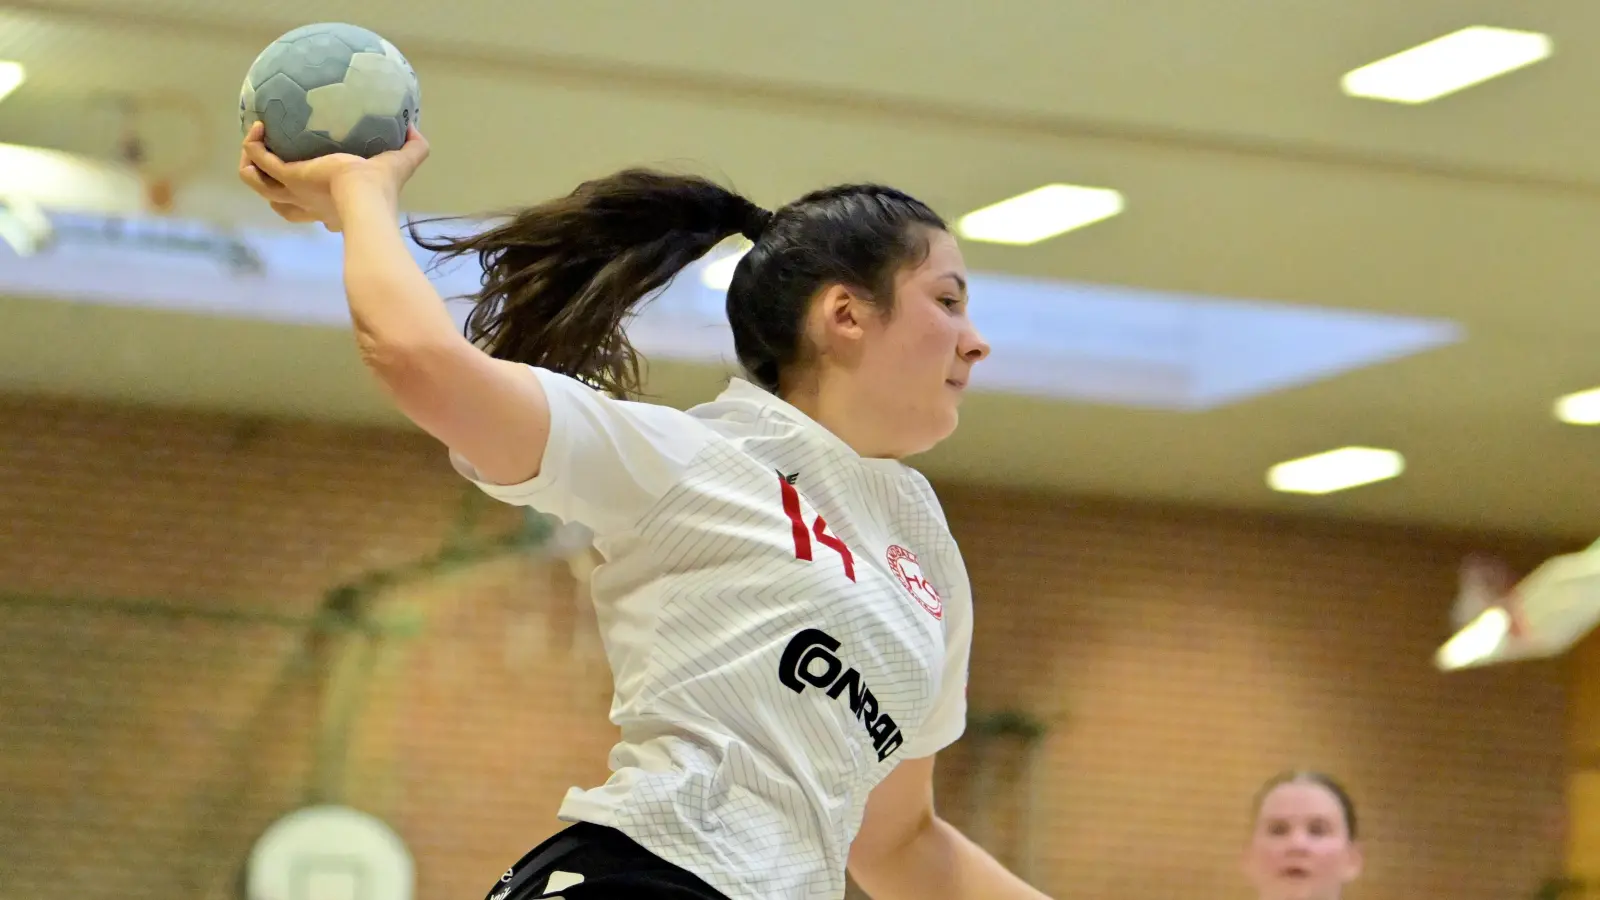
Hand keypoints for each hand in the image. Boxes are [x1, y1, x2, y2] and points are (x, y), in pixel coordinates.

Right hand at [238, 120, 429, 230]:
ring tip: (253, 144)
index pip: (318, 212)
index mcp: (334, 208)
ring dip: (250, 167)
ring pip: (259, 186)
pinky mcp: (287, 179)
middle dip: (271, 188)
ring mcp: (295, 193)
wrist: (365, 197)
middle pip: (280, 204)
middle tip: (270, 166)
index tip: (317, 186)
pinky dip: (253, 146)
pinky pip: (258, 162)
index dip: (313, 205)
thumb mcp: (401, 164)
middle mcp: (310, 205)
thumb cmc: (383, 187)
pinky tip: (257, 126)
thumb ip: (414, 148)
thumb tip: (415, 127)